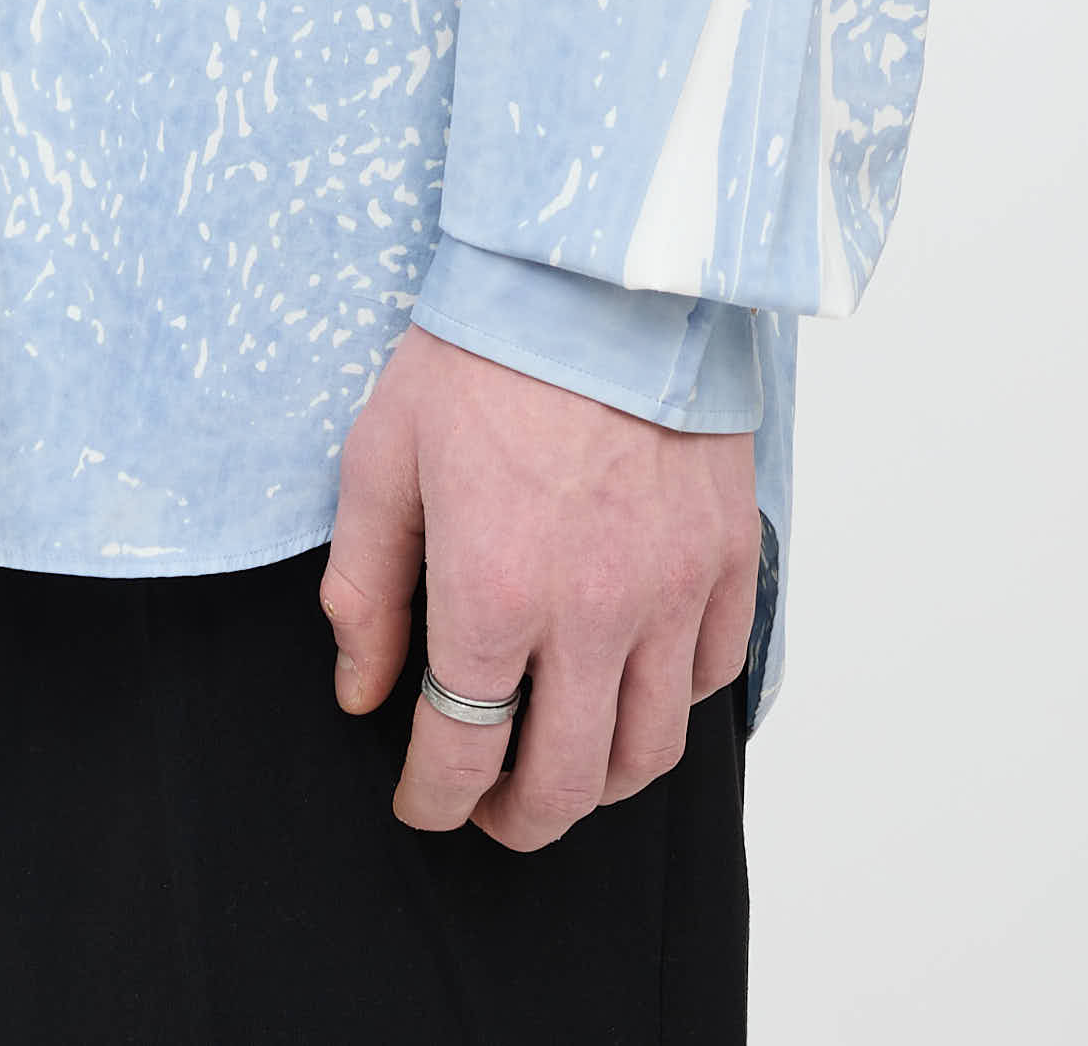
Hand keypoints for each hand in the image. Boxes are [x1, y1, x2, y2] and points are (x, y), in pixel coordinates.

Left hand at [320, 323, 756, 849]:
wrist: (595, 267)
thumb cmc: (482, 349)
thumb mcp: (383, 455)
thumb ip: (365, 587)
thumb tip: (361, 690)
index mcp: (492, 593)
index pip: (461, 754)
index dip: (433, 800)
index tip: (421, 802)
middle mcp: (590, 613)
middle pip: (563, 783)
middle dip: (515, 819)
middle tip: (489, 808)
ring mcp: (669, 589)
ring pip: (647, 752)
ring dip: (597, 781)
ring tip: (562, 762)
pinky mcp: (726, 555)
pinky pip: (710, 675)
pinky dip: (669, 703)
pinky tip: (631, 682)